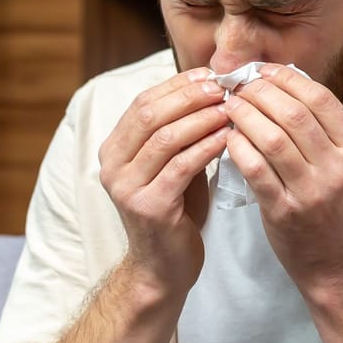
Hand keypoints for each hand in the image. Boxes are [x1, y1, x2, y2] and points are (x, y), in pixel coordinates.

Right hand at [98, 68, 232, 299]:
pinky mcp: (149, 206)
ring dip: (201, 118)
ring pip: (165, 137)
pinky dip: (207, 147)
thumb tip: (209, 90)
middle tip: (222, 86)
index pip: (143, 102)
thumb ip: (179, 133)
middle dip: (189, 96)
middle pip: (150, 114)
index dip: (177, 85)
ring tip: (230, 108)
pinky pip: (181, 166)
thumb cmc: (174, 212)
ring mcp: (126, 187)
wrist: (162, 267)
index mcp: (113, 150)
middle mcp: (112, 166)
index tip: (210, 74)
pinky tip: (228, 137)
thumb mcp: (170, 165)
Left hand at [222, 64, 342, 297]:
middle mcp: (338, 168)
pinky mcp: (285, 212)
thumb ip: (323, 128)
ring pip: (272, 138)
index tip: (262, 70)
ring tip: (229, 107)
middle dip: (260, 93)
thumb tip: (283, 81)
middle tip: (238, 87)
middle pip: (294, 113)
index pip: (319, 98)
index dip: (286, 78)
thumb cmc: (336, 207)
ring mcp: (312, 191)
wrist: (338, 263)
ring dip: (245, 116)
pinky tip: (228, 138)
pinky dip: (238, 148)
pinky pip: (256, 170)